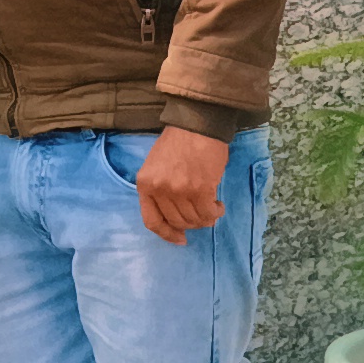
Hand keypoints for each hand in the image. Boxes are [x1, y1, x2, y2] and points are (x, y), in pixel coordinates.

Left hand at [133, 128, 228, 243]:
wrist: (197, 123)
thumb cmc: (177, 142)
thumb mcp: (155, 165)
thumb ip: (158, 189)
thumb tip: (174, 216)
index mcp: (145, 184)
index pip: (152, 221)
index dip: (167, 234)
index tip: (180, 239)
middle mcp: (160, 190)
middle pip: (176, 221)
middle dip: (191, 224)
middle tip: (201, 216)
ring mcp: (180, 190)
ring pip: (194, 219)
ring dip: (206, 218)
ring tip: (212, 208)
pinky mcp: (200, 189)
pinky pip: (208, 212)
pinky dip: (215, 213)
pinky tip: (218, 205)